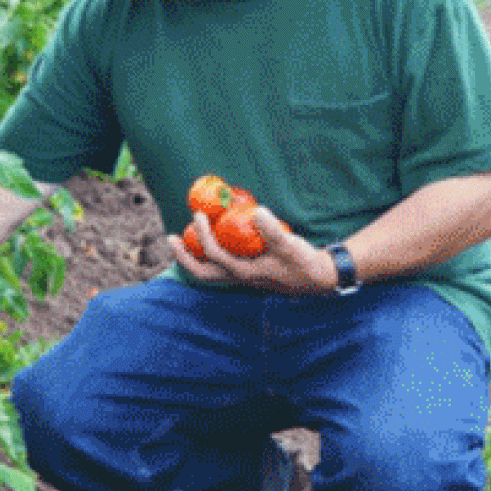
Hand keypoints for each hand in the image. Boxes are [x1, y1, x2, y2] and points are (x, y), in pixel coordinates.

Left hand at [167, 206, 336, 294]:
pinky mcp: (250, 274)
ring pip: (210, 274)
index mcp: (244, 272)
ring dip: (193, 259)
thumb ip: (272, 230)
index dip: (202, 234)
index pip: (213, 254)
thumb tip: (257, 212)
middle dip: (183, 257)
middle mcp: (239, 278)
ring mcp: (244, 279)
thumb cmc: (303, 262)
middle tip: (171, 239)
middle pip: (202, 274)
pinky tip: (212, 243)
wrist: (319, 278)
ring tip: (183, 241)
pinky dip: (210, 258)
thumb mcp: (289, 244)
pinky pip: (221, 269)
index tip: (198, 215)